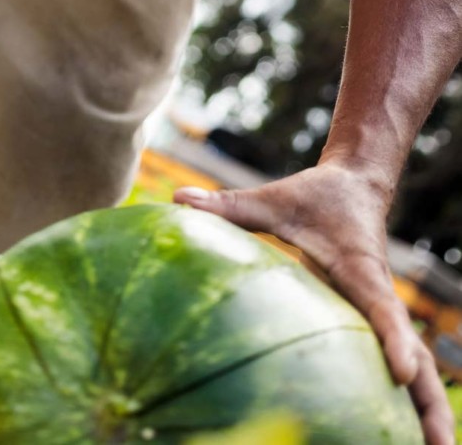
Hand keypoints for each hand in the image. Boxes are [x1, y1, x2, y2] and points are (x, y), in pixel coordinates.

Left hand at [175, 162, 453, 444]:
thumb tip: (176, 199)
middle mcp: (374, 291)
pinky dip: (401, 389)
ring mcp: (375, 304)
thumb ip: (229, 204)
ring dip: (424, 405)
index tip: (401, 373)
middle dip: (429, 401)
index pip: (380, 305)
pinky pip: (388, 351)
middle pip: (412, 352)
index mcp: (358, 267)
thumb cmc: (316, 194)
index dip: (393, 338)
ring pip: (410, 360)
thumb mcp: (273, 199)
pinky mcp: (368, 308)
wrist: (356, 184)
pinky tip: (390, 421)